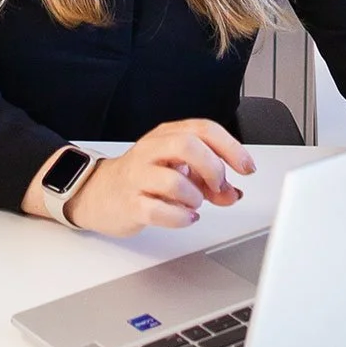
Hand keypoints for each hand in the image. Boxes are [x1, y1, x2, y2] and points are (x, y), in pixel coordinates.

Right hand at [25, 121, 254, 238]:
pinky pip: (159, 211)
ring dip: (196, 197)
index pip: (204, 129)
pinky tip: (185, 216)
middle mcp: (151, 151)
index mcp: (165, 136)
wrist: (99, 192)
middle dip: (213, 169)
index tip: (247, 167)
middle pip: (189, 146)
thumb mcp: (177, 170)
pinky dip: (181, 217)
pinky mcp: (130, 203)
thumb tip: (232, 192)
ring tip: (194, 203)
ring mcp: (138, 176)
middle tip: (219, 186)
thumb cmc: (142, 177)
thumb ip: (208, 180)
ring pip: (175, 180)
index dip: (232, 148)